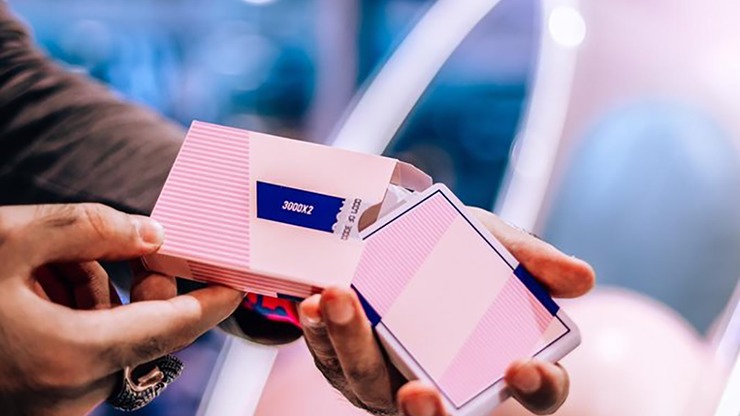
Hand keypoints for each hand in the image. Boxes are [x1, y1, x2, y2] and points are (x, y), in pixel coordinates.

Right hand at [0, 204, 243, 415]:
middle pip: (142, 328)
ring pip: (110, 337)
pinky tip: (41, 285)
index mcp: (73, 356)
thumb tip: (151, 234)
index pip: (175, 327)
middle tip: (122, 243)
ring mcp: (54, 403)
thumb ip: (89, 229)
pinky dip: (75, 314)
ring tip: (50, 261)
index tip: (238, 281)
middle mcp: (71, 393)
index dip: (213, 299)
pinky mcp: (41, 400)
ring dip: (95, 291)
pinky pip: (83, 353)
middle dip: (138, 279)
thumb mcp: (9, 242)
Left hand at [299, 208, 594, 415]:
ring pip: (371, 385)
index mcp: (497, 361)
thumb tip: (583, 278)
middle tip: (419, 391)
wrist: (399, 230)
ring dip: (353, 349)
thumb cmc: (454, 247)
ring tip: (340, 301)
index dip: (537, 387)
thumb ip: (532, 258)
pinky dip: (319, 332)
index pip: (534, 393)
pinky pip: (329, 355)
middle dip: (426, 412)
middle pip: (439, 413)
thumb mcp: (494, 242)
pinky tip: (314, 305)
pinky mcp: (345, 359)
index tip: (521, 366)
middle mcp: (445, 382)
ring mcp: (389, 377)